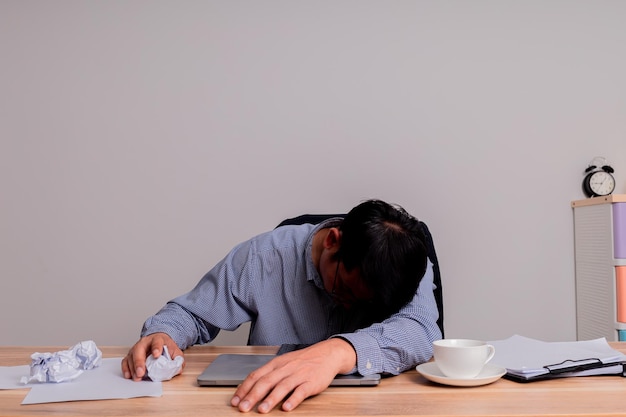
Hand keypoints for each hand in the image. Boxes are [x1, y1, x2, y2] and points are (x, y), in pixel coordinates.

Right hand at [121, 332, 184, 380]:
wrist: (159, 342)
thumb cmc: (166, 347)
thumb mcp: (175, 351)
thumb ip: (178, 359)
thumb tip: (178, 369)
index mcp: (157, 339)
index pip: (157, 342)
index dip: (157, 347)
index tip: (156, 355)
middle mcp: (144, 342)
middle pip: (139, 349)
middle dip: (139, 362)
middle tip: (141, 372)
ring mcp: (136, 348)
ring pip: (131, 357)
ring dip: (133, 368)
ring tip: (137, 378)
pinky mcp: (131, 355)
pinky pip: (126, 361)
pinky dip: (126, 369)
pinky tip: (129, 375)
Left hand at [231, 338, 355, 412]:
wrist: (327, 354)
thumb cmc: (303, 361)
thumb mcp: (284, 363)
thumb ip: (269, 374)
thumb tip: (250, 388)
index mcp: (276, 364)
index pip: (256, 375)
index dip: (244, 389)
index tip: (235, 401)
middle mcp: (285, 368)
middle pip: (266, 382)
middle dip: (253, 396)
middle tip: (243, 408)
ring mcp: (299, 375)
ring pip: (282, 386)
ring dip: (271, 399)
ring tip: (262, 410)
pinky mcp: (311, 382)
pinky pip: (301, 391)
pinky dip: (293, 399)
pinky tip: (286, 407)